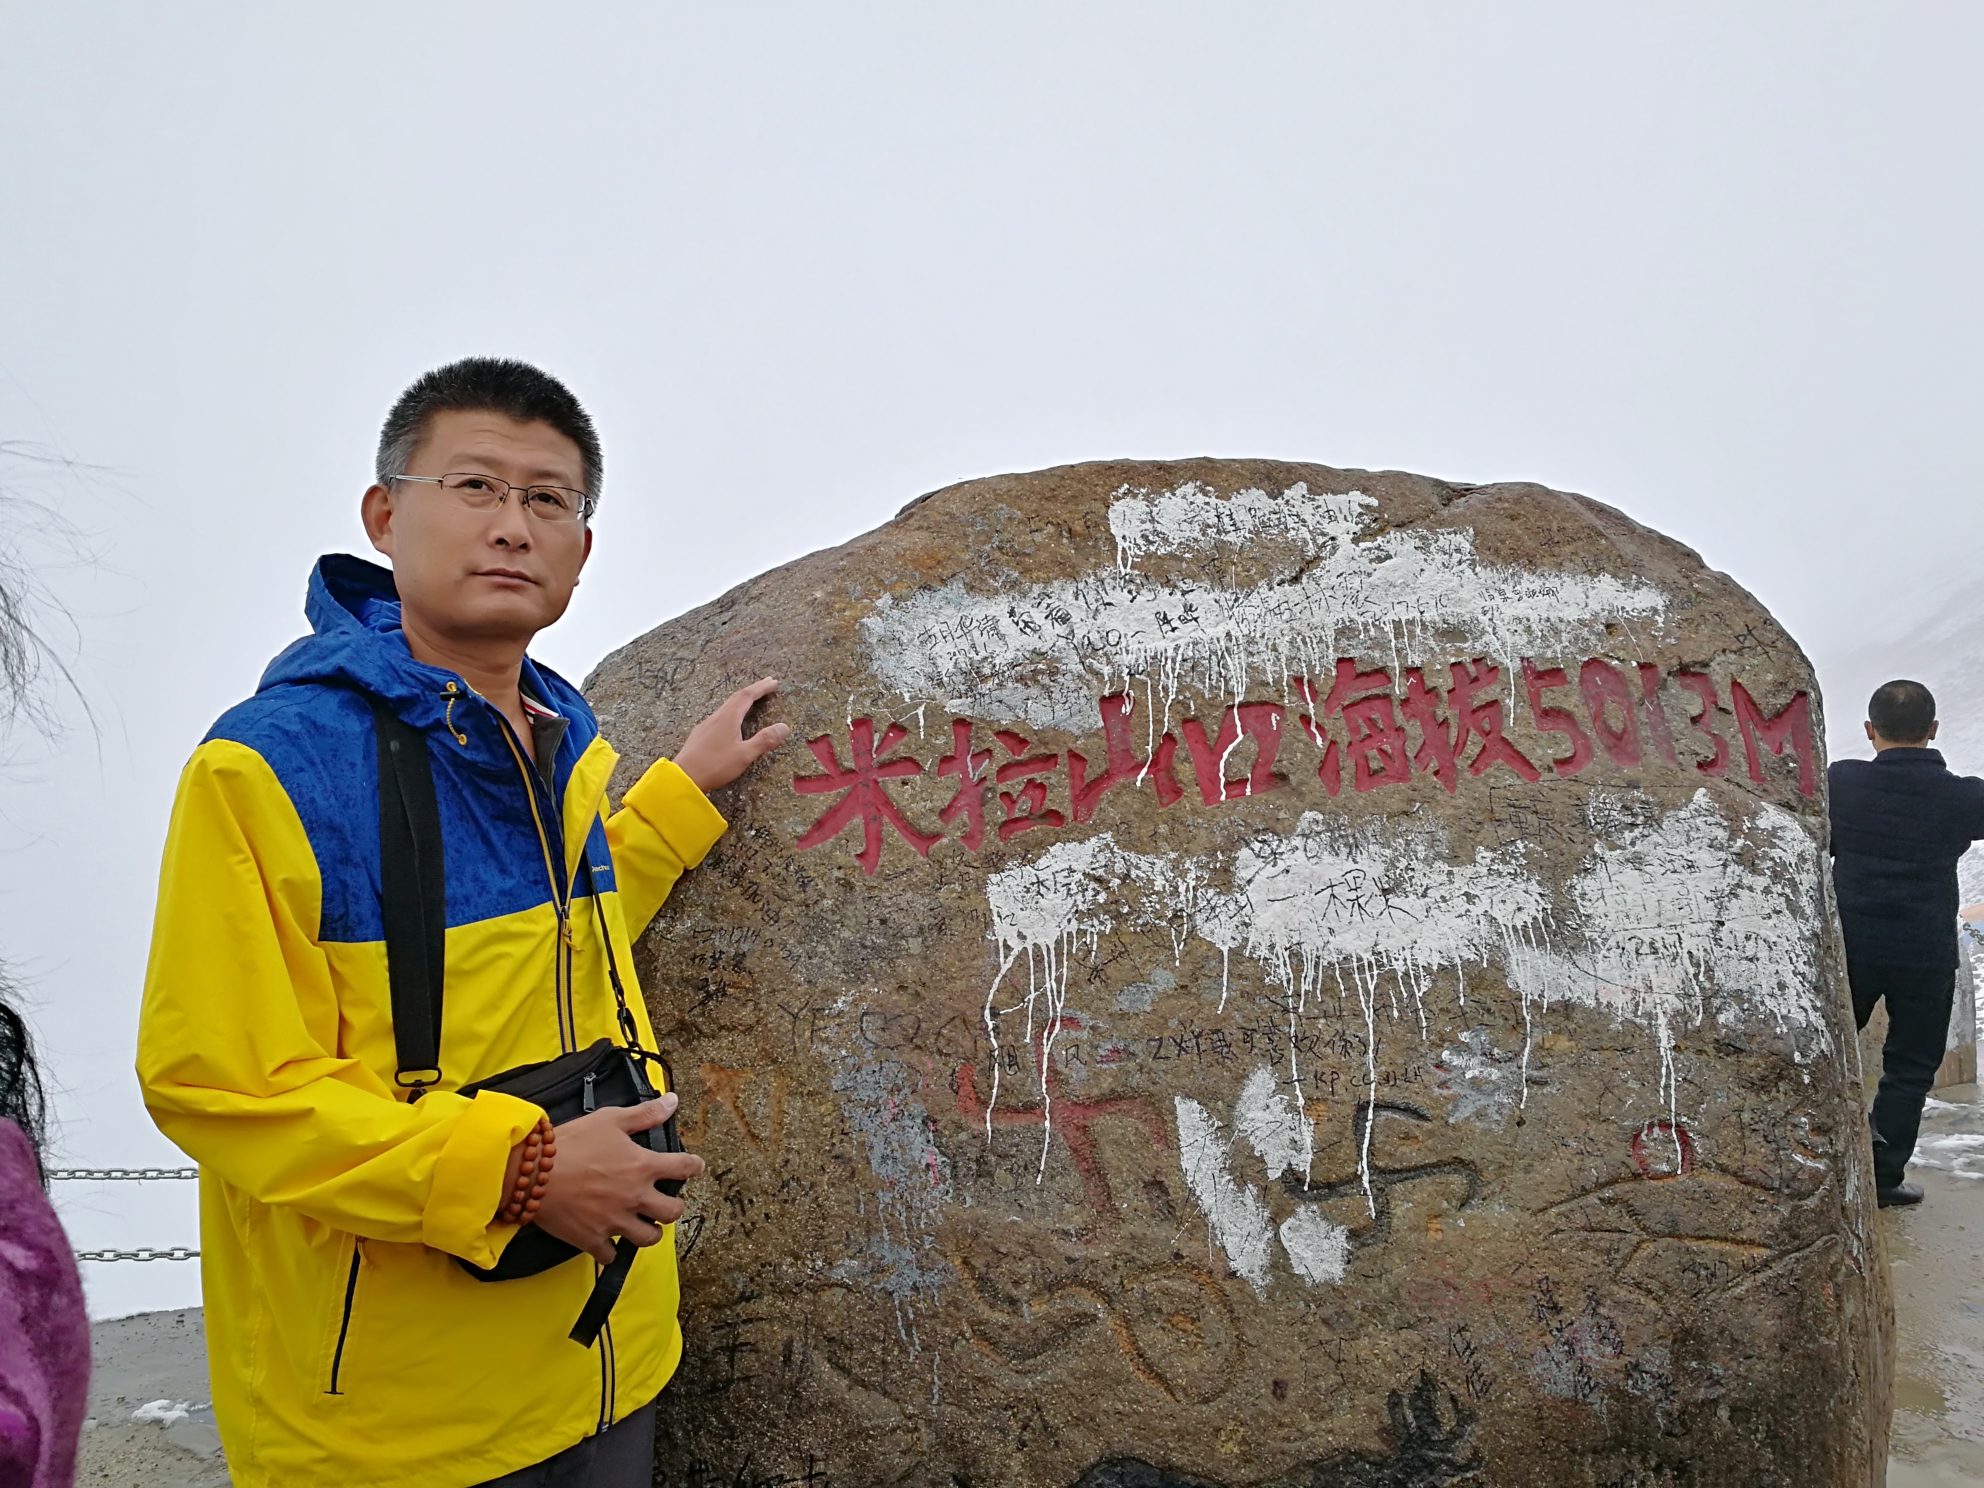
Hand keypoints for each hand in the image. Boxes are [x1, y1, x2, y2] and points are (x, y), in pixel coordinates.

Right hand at [524, 1096, 705, 1264]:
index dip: (694, 1166)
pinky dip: (612, 1250)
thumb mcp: (610, 1119)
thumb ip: (644, 1114)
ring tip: (645, 1224)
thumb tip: (672, 1102)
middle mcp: (635, 1197)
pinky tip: (609, 1242)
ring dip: (650, 1231)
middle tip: (666, 1202)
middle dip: (674, 1207)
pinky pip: (611, 1255)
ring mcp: (615, 1221)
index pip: (683, 1167)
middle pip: (672, 1212)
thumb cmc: (571, 1143)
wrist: (532, 1174)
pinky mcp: (593, 1239)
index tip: (696, 1167)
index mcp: (643, 1167)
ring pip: (649, 1238)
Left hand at [673, 677, 790, 792]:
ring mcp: (706, 725)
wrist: (683, 777)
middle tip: (767, 684)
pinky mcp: (700, 735)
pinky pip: (720, 716)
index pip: (747, 696)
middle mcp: (716, 717)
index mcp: (728, 718)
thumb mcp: (744, 755)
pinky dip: (732, 711)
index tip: (774, 682)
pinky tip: (731, 720)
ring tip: (752, 699)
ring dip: (742, 700)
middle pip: (736, 698)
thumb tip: (784, 727)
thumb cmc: (715, 766)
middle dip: (753, 690)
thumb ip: (764, 740)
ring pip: (727, 706)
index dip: (761, 688)